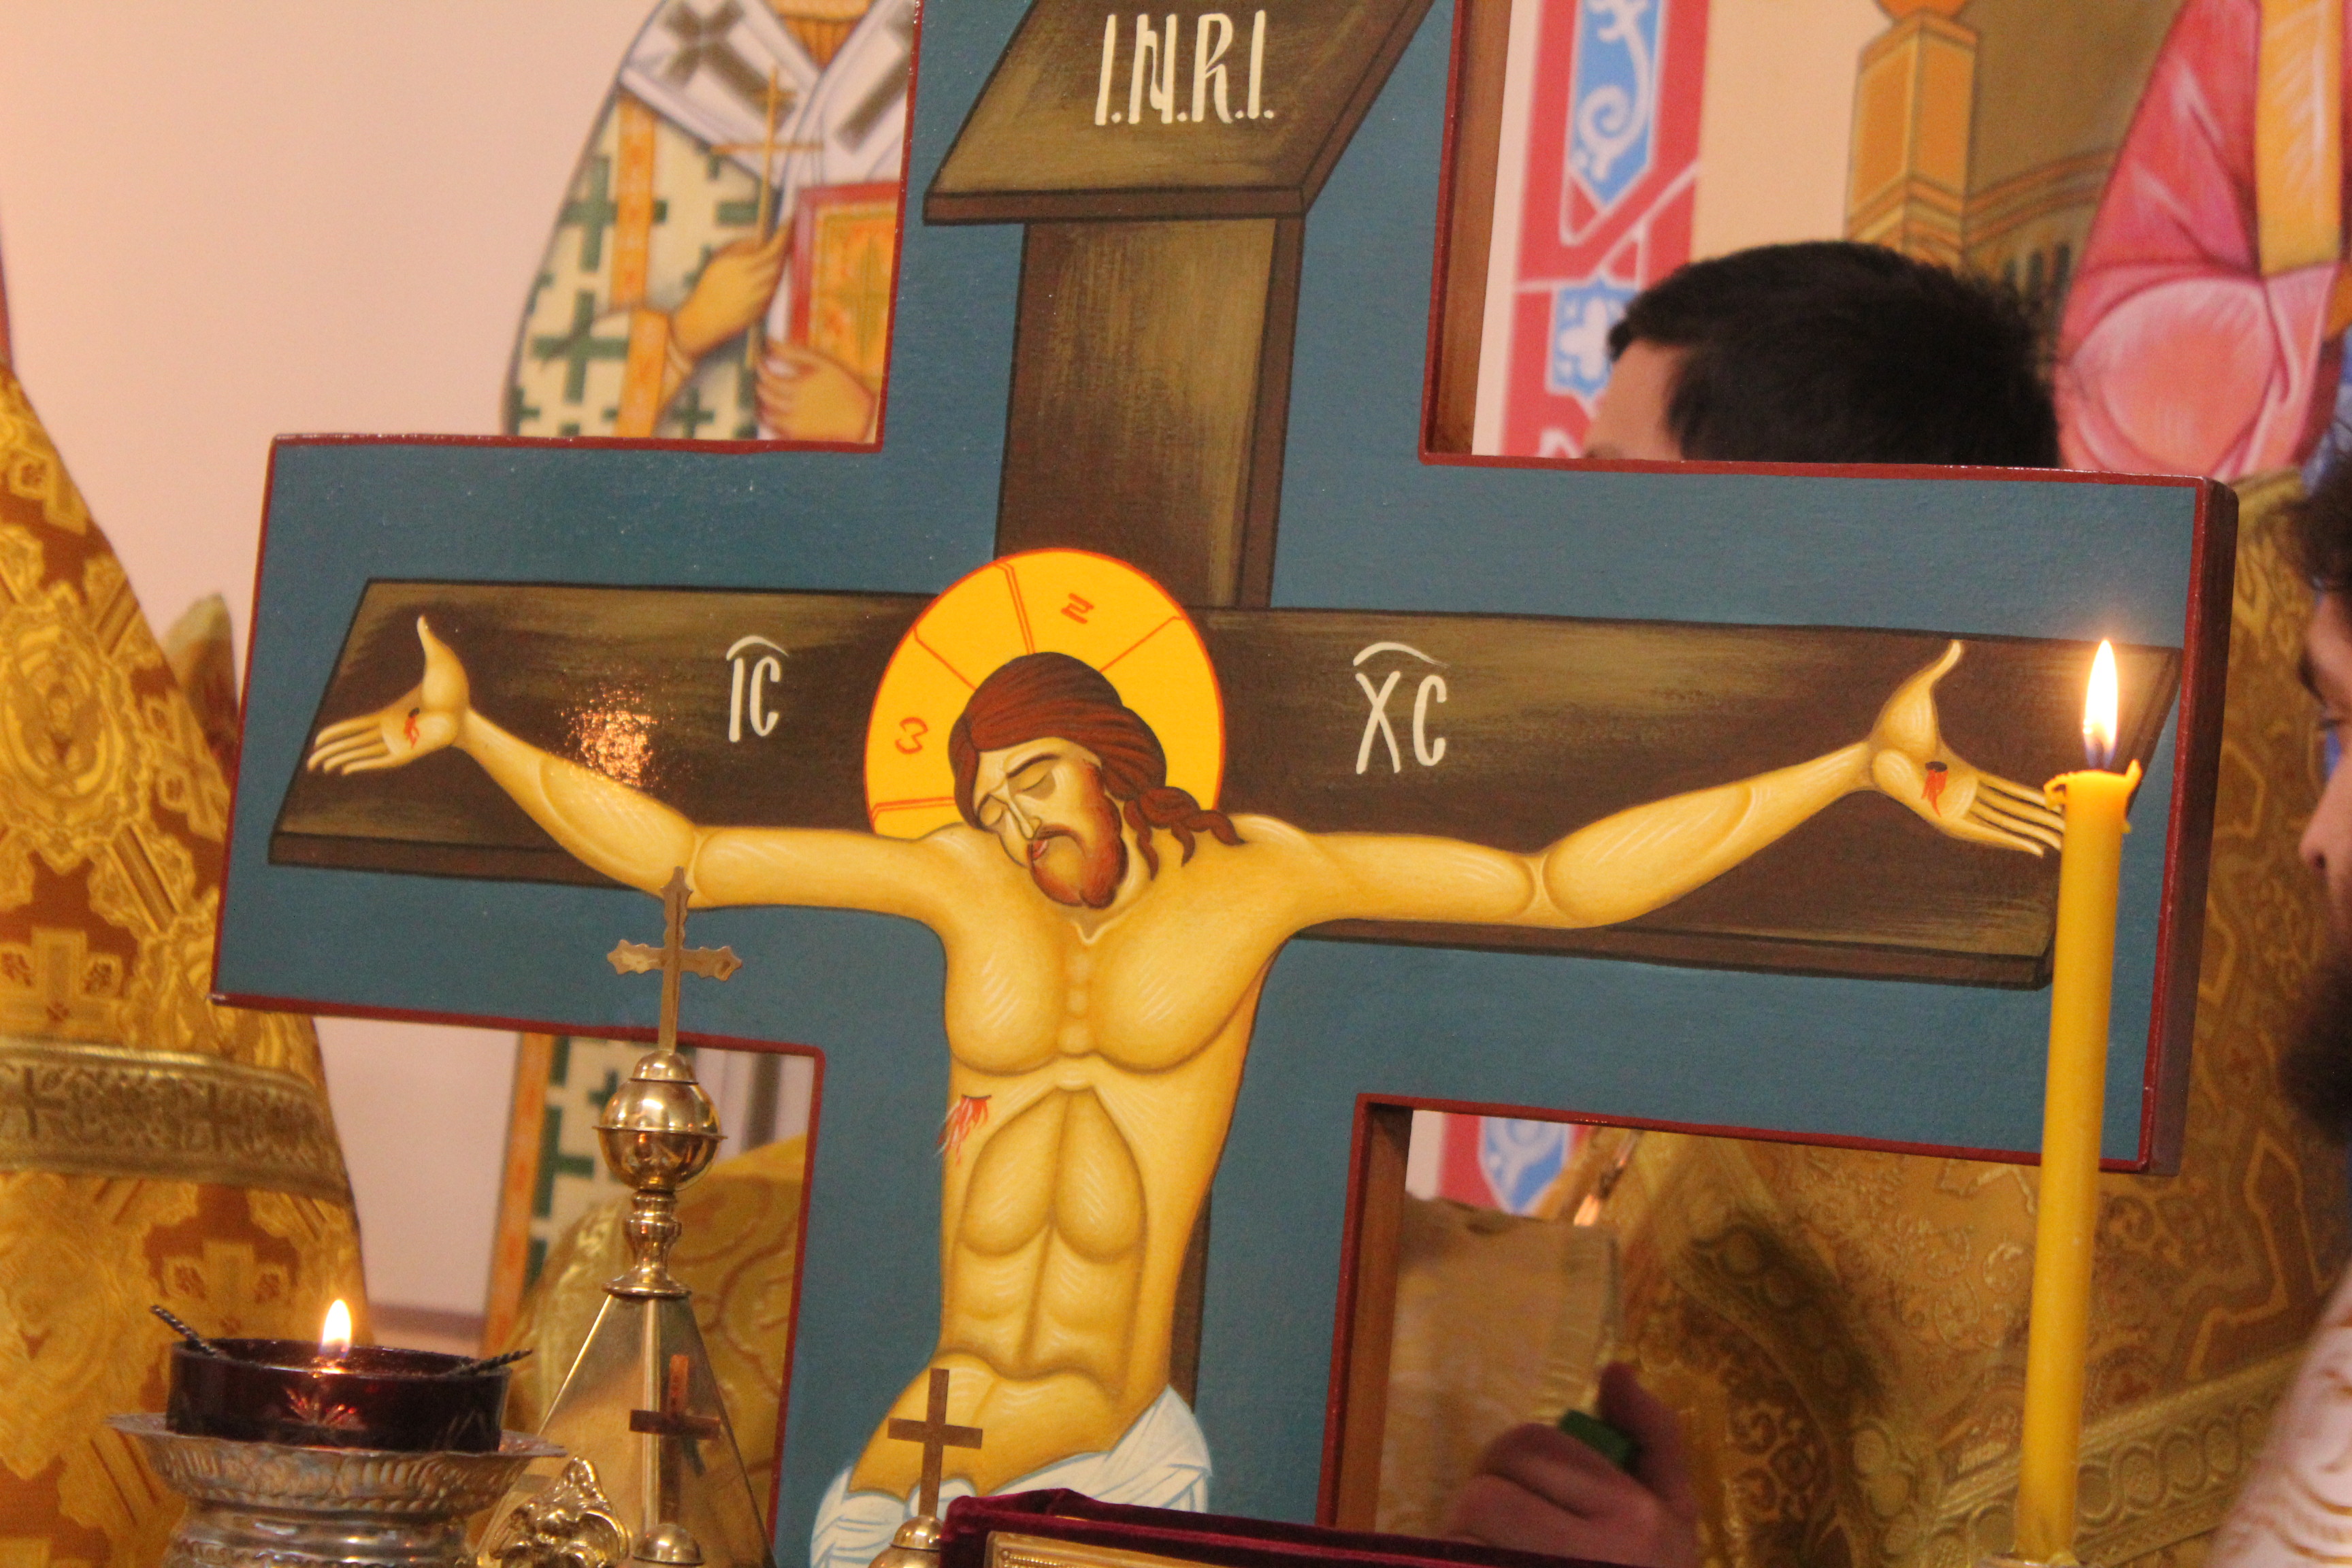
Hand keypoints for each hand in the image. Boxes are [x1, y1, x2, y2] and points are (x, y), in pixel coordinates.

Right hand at [306, 617, 470, 773]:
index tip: (320, 739)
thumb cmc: (455, 691)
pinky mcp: (408, 753)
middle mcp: (391, 731)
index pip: (356, 726)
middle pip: (352, 744)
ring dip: (339, 759)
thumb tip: (422, 618)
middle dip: (330, 751)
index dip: (337, 732)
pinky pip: (379, 761)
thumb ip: (427, 640)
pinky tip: (345, 770)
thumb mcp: (436, 661)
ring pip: (360, 754)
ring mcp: (399, 743)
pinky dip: (361, 764)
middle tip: (309, 763)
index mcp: (391, 714)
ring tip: (317, 768)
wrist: (470, 712)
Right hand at [671, 228, 787, 359]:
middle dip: (784, 247)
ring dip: (779, 262)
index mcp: (745, 268)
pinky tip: (768, 272)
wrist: (704, 319)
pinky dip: (773, 278)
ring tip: (776, 252)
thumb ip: (741, 246)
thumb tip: (761, 238)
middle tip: (785, 234)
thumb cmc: (708, 285)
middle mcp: (757, 284)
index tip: (790, 220)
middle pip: (780, 261)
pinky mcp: (763, 310)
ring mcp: (762, 299)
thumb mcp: (719, 259)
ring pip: (778, 276)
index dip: (784, 233)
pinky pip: (773, 289)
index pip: (774, 247)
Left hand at [758, 342, 877, 441]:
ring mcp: (795, 424)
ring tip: (767, 395)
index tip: (762, 361)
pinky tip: (774, 412)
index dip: (761, 367)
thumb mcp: (823, 363)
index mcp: (799, 386)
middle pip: (764, 395)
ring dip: (761, 403)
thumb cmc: (844, 387)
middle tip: (763, 378)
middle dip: (760, 384)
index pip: (766, 376)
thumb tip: (769, 341)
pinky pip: (774, 430)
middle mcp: (794, 407)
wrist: (862, 418)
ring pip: (766, 414)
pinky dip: (769, 420)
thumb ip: (794, 352)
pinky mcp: (798, 437)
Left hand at [1446, 1365, 1699, 1567]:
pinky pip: (1453, 1559)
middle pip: (1487, 1488)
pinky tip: (1476, 1567)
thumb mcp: (1675, 1522)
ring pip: (1463, 1526)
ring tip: (1493, 1561)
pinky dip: (1453, 1560)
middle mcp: (1600, 1551)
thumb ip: (1654, 1441)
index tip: (1532, 1502)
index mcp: (1638, 1519)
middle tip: (1503, 1539)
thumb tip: (1615, 1371)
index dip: (1516, 1469)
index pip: (1529, 1446)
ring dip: (1462, 1544)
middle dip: (1483, 1507)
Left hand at [1865, 641, 2062, 854]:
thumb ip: (1941, 669)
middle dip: (2043, 821)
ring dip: (2034, 834)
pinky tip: (2032, 849)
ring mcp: (1956, 808)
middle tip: (2074, 830)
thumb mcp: (1921, 691)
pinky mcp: (1948, 819)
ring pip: (2005, 825)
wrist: (1869, 751)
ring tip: (2064, 841)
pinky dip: (2010, 841)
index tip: (2056, 802)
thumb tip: (1956, 644)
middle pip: (2013, 811)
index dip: (2033, 798)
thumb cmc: (1890, 727)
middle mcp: (1963, 793)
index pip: (2007, 790)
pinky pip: (1986, 833)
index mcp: (1962, 772)